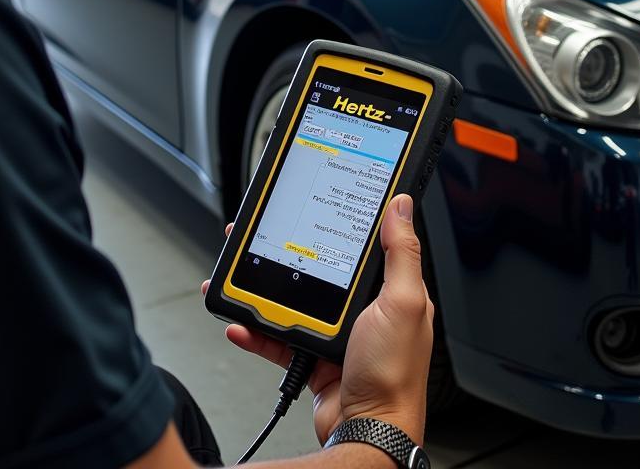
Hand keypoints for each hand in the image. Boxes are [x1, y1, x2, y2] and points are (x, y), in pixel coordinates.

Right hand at [201, 196, 433, 446]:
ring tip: (237, 279)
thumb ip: (401, 254)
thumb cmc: (394, 375)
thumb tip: (401, 205)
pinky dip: (256, 331)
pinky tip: (240, 323)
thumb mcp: (402, 302)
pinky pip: (277, 336)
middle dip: (283, 254)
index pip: (358, 244)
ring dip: (260, 293)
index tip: (310, 205)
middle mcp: (361, 309)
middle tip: (257, 238)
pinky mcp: (313, 354)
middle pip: (314, 269)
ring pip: (290, 301)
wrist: (368, 432)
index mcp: (387, 290)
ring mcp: (335, 332)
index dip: (333, 222)